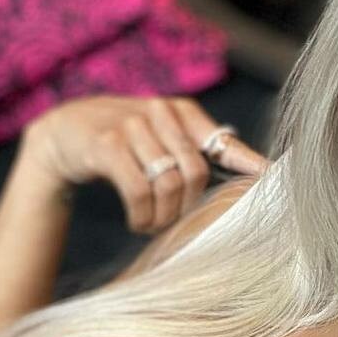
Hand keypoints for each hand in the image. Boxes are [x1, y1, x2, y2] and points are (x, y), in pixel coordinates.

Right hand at [20, 94, 269, 233]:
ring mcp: (132, 125)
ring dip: (161, 217)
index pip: (222, 142)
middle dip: (186, 207)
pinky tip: (137, 221)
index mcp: (181, 111)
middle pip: (195, 173)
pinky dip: (141, 216)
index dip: (247, 163)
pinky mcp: (107, 145)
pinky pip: (138, 190)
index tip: (272, 180)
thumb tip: (259, 171)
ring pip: (168, 185)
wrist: (65, 132)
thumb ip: (201, 150)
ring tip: (150, 225)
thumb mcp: (162, 138)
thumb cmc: (124, 142)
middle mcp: (160, 111)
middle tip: (171, 222)